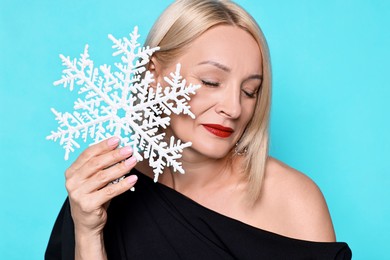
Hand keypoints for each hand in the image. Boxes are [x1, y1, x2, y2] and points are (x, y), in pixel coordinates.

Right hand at [65, 137, 137, 257]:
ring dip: (121, 167)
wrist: (87, 224)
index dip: (103, 146)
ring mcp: (78, 194)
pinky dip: (123, 184)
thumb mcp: (94, 179)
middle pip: (96, 164)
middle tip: (128, 149)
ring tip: (133, 161)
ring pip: (103, 177)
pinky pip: (109, 192)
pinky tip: (133, 179)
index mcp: (72, 172)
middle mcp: (72, 182)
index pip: (87, 154)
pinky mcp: (87, 205)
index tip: (117, 139)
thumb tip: (120, 149)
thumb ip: (101, 166)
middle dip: (114, 155)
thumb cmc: (93, 197)